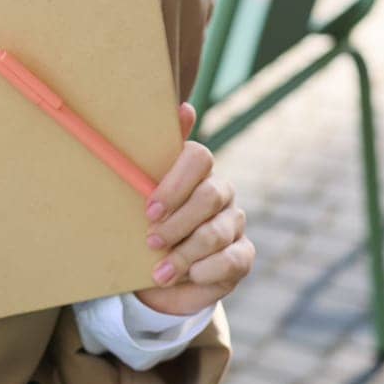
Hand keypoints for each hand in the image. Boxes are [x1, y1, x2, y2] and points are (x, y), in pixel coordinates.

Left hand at [132, 106, 254, 315]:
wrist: (158, 274)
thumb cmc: (148, 226)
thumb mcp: (141, 194)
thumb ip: (154, 153)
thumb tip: (185, 107)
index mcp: (195, 171)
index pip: (198, 158)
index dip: (174, 184)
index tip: (149, 209)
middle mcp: (220, 192)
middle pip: (209, 196)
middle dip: (177, 223)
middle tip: (151, 241)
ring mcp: (234, 224)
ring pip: (215, 233)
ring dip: (183, 255)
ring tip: (159, 271)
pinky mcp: (242, 256)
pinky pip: (231, 260)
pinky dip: (204, 271)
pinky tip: (188, 276)